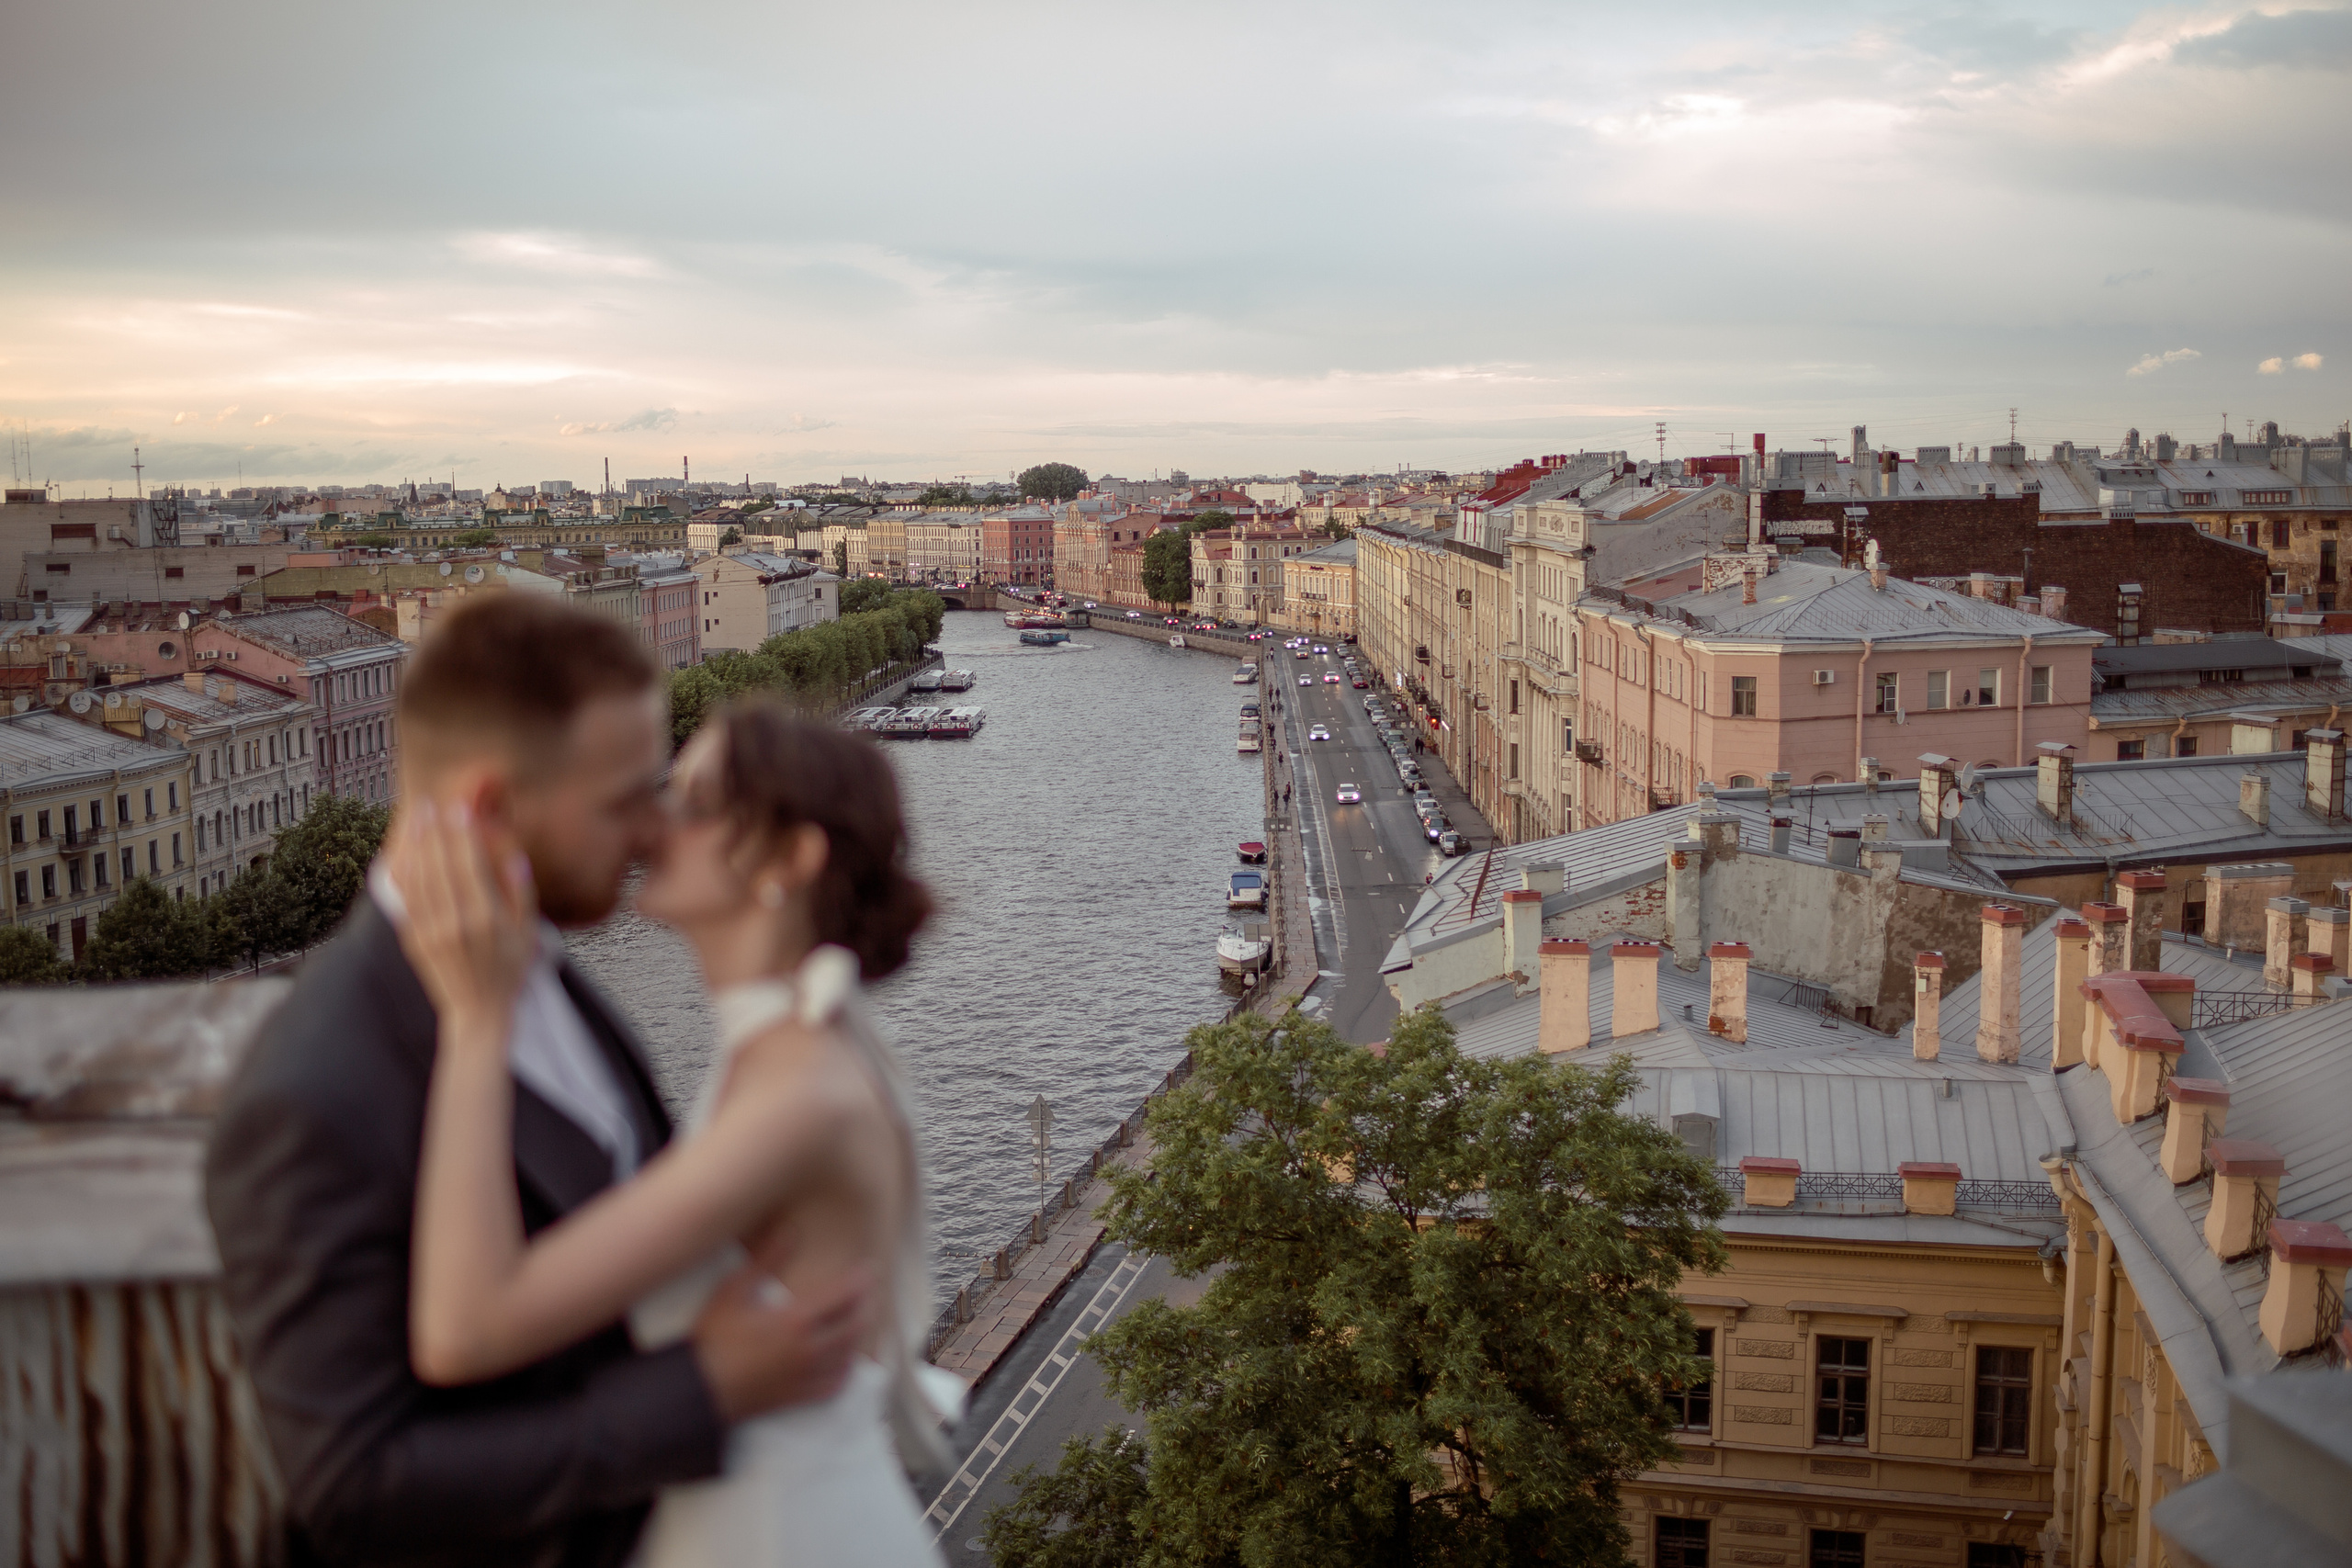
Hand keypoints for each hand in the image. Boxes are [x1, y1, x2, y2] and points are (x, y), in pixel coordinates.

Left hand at [391, 800, 537, 1041]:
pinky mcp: (415, 940)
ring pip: (418, 879)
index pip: (469, 865)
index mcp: (486, 919)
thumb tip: (514, 858)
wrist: (478, 1012)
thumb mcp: (527, 935)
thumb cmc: (508, 972)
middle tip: (429, 804)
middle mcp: (455, 923)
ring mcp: (431, 932)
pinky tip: (401, 854)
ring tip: (414, 820)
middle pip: (440, 867)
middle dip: (434, 832)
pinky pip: (405, 899)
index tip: (458, 809)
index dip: (462, 835)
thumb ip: (521, 895)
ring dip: (415, 846)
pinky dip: (402, 873)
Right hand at [691, 1263, 876, 1421]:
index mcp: (797, 1321)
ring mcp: (805, 1377)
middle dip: (866, 1307)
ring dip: (858, 1337)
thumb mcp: (734, 1290)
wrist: (699, 1389)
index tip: (868, 1269)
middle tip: (870, 1294)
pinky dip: (844, 1372)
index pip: (843, 1296)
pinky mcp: (796, 1397)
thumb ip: (766, 1259)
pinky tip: (844, 1364)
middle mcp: (809, 1350)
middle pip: (853, 1327)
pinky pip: (833, 1386)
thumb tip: (790, 1230)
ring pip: (847, 1357)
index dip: (860, 1281)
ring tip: (860, 1321)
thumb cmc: (714, 1338)